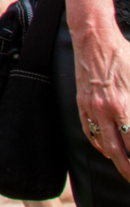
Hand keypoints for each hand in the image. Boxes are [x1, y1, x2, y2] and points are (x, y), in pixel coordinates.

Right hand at [73, 23, 129, 183]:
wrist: (94, 37)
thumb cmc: (122, 54)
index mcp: (122, 105)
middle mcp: (105, 111)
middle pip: (117, 151)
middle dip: (128, 169)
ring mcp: (91, 108)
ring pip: (101, 144)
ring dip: (114, 159)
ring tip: (124, 167)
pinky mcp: (81, 103)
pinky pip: (88, 131)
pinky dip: (97, 144)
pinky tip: (105, 149)